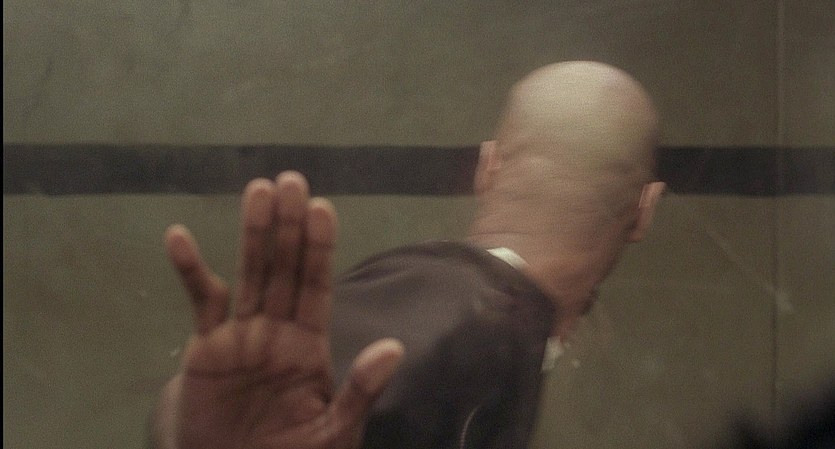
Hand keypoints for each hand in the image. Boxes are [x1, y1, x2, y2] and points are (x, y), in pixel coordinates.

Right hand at [153, 172, 403, 448]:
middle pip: (286, 268)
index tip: (323, 208)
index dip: (320, 247)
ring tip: (258, 189)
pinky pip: (199, 301)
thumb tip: (394, 348)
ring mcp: (242, 333)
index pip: (317, 285)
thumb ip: (360, 389)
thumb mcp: (334, 430)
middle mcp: (278, 328)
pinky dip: (189, 270)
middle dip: (290, 226)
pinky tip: (179, 235)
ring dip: (253, 232)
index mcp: (310, 343)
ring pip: (250, 273)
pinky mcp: (207, 347)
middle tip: (292, 180)